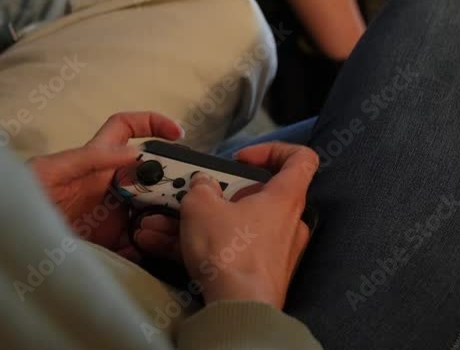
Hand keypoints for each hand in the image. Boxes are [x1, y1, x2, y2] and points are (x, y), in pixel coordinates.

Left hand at [29, 112, 182, 256]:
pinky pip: (138, 243)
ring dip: (165, 215)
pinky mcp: (109, 242)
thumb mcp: (48, 172)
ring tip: (171, 226)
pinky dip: (148, 248)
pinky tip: (150, 250)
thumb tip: (134, 153)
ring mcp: (112, 214)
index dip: (152, 123)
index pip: (127, 129)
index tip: (177, 134)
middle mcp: (110, 184)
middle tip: (187, 193)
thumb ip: (88, 159)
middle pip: (152, 174)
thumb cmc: (18, 200)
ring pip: (152, 208)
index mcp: (95, 160)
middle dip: (172, 179)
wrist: (7, 244)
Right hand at [136, 143, 317, 307]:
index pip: (301, 159)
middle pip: (255, 196)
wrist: (238, 308)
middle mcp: (287, 222)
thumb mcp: (202, 206)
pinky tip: (161, 246)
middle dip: (215, 196)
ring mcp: (275, 250)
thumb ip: (200, 187)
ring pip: (234, 226)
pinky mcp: (260, 273)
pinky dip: (199, 246)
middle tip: (189, 197)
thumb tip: (202, 185)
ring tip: (158, 224)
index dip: (274, 151)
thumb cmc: (232, 254)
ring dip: (196, 223)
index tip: (244, 158)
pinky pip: (228, 250)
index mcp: (285, 197)